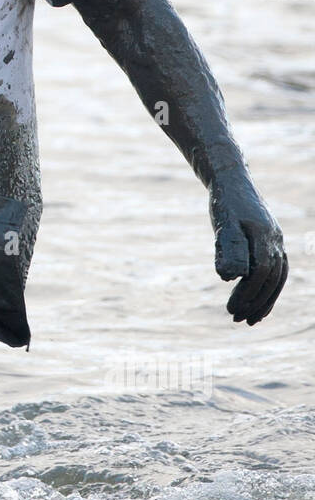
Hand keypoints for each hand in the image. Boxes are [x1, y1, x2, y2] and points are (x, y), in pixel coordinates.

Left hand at [209, 172, 286, 324]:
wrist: (232, 179)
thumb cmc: (224, 202)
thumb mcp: (223, 224)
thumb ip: (228, 248)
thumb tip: (230, 277)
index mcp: (263, 235)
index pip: (260, 272)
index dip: (247, 292)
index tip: (230, 309)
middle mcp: (275, 240)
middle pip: (271, 279)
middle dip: (255, 302)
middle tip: (236, 319)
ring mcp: (276, 241)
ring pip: (276, 278)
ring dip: (264, 300)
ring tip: (248, 319)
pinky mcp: (271, 243)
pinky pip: (275, 271)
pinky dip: (267, 289)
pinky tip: (254, 302)